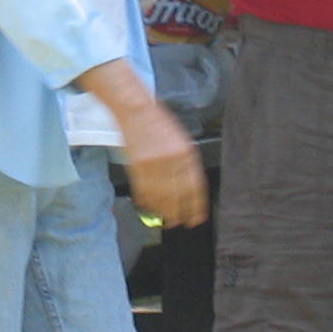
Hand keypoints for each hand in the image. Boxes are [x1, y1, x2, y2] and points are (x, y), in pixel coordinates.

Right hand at [119, 98, 210, 228]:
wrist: (135, 110)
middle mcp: (172, 160)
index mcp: (186, 153)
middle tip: (179, 221)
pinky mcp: (137, 165)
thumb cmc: (157, 122)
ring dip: (163, 211)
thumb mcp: (180, 139)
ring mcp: (154, 164)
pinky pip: (144, 190)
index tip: (197, 217)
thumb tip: (188, 187)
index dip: (196, 206)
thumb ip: (186, 162)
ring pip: (161, 196)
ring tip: (166, 220)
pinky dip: (148, 202)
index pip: (195, 187)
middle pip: (178, 195)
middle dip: (179, 212)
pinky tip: (150, 208)